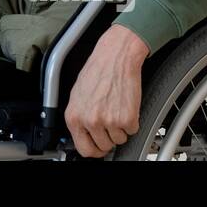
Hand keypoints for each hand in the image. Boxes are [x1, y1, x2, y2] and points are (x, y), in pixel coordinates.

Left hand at [63, 24, 148, 157]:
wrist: (115, 56)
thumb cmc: (97, 70)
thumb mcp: (77, 95)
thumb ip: (79, 116)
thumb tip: (83, 134)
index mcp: (74, 116)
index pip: (84, 149)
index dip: (94, 150)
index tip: (99, 147)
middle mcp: (90, 121)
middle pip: (104, 147)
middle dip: (109, 137)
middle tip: (110, 121)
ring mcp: (109, 121)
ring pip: (119, 139)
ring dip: (121, 128)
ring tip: (116, 107)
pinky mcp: (127, 118)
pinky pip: (133, 130)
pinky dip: (132, 120)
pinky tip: (125, 104)